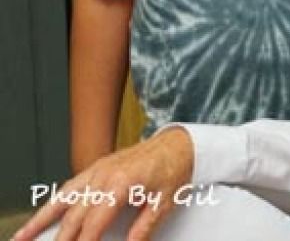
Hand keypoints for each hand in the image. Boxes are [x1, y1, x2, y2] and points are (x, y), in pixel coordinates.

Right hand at [14, 127, 193, 240]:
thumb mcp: (164, 203)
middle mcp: (104, 175)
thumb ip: (143, 228)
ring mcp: (98, 170)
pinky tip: (42, 216)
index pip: (94, 223)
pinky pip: (69, 187)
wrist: (181, 143)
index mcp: (122, 184)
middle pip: (74, 215)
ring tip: (23, 238)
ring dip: (40, 220)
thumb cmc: (174, 169)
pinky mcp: (97, 168)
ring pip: (63, 199)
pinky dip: (52, 203)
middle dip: (61, 239)